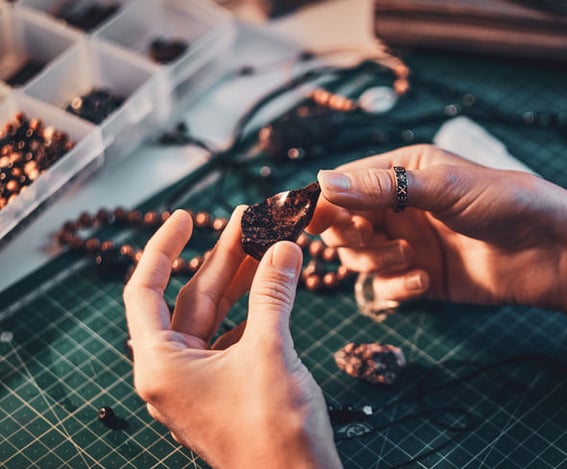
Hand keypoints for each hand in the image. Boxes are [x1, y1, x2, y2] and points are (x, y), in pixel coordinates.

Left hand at [123, 207, 340, 468]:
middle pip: (191, 300)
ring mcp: (201, 383)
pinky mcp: (228, 389)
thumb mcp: (270, 351)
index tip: (186, 216)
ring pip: (217, 317)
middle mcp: (173, 372)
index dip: (162, 248)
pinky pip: (236, 337)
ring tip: (267, 242)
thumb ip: (272, 294)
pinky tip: (277, 286)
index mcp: (161, 365)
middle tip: (247, 219)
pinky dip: (256, 310)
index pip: (145, 292)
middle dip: (221, 258)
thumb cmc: (274, 429)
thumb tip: (283, 246)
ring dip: (243, 281)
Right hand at [307, 144, 566, 308]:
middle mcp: (399, 207)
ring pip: (360, 258)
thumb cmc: (502, 203)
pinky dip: (398, 286)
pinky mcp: (420, 277)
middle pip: (344, 225)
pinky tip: (425, 280)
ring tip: (410, 257)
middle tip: (369, 238)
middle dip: (351, 235)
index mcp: (402, 171)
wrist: (549, 251)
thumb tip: (322, 182)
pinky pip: (386, 287)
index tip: (312, 219)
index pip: (345, 184)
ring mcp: (409, 243)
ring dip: (377, 261)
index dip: (325, 202)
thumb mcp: (440, 186)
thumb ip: (381, 187)